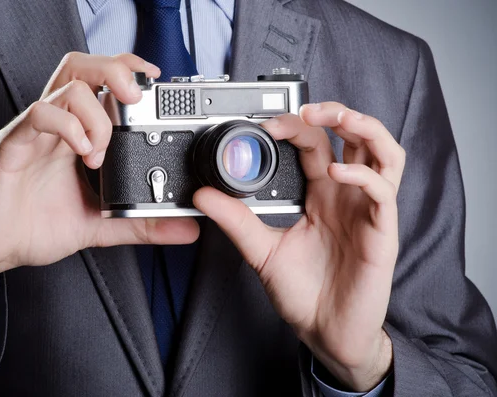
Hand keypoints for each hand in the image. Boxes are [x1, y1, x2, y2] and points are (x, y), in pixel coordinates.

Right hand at [0, 53, 198, 291]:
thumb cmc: (39, 227)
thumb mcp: (101, 225)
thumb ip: (142, 223)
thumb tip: (185, 228)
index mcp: (73, 136)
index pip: (97, 82)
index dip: (126, 70)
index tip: (154, 82)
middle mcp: (54, 127)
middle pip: (81, 68)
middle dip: (114, 71)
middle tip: (136, 97)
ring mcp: (32, 133)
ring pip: (67, 86)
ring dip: (96, 113)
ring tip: (102, 149)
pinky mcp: (12, 147)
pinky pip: (39, 115)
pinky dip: (69, 126)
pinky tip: (83, 152)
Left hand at [194, 102, 403, 390]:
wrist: (324, 331)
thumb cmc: (302, 292)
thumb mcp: (261, 250)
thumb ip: (236, 221)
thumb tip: (203, 195)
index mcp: (320, 196)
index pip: (316, 145)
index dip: (296, 126)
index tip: (265, 124)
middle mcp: (346, 197)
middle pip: (356, 137)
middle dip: (336, 112)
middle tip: (308, 108)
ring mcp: (366, 212)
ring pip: (385, 154)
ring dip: (364, 129)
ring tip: (336, 119)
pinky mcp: (381, 233)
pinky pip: (382, 193)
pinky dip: (362, 176)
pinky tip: (336, 174)